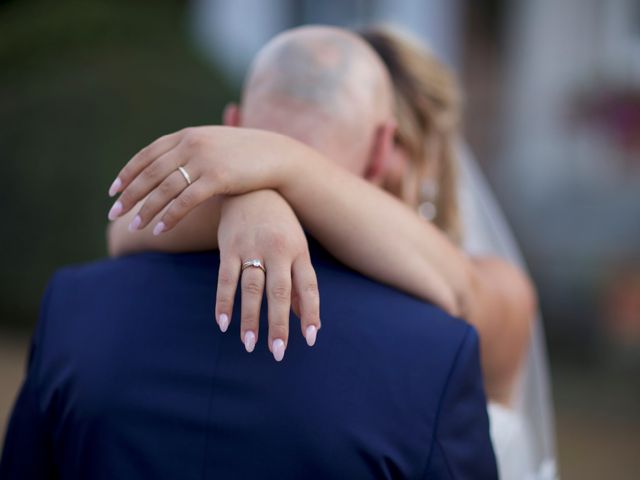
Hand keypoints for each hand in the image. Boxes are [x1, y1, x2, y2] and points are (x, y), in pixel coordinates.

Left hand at [106, 126, 298, 233]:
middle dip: (129, 195)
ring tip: (134, 227)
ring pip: (163, 189)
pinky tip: (159, 230)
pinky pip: (184, 201)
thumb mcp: (216, 146)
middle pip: (150, 172)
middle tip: (114, 213)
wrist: (279, 155)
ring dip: (145, 210)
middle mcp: (191, 144)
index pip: (147, 154)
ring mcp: (203, 160)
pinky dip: (168, 217)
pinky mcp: (216, 178)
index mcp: (187, 135)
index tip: (113, 191)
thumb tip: (173, 166)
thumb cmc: (248, 155)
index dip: (127, 173)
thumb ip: (192, 152)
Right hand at [216, 190, 320, 360]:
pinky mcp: (229, 246)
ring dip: (250, 318)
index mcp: (298, 251)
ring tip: (250, 345)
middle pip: (279, 292)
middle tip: (278, 352)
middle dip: (278, 324)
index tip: (309, 338)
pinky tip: (223, 323)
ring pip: (252, 288)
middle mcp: (277, 250)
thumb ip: (299, 282)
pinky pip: (226, 278)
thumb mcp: (295, 246)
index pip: (308, 287)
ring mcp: (252, 248)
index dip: (310, 313)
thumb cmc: (279, 223)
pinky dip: (224, 301)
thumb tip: (303, 318)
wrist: (252, 186)